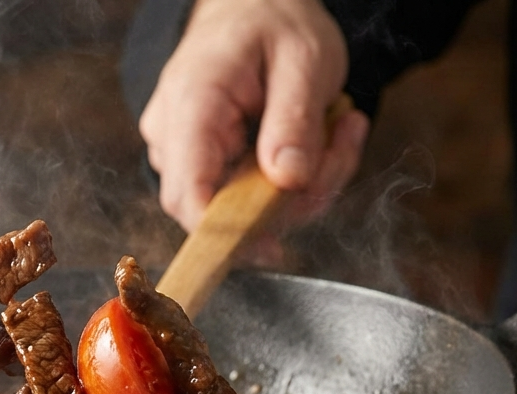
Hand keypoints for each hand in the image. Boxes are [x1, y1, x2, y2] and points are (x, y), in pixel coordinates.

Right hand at [140, 0, 371, 231]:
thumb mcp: (303, 58)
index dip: (223, 233)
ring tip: (340, 127)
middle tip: (341, 147)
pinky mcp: (208, 164)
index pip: (187, 192)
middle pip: (221, 208)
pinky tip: (323, 136)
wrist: (251, 6)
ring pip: (244, 207)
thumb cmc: (273, 23)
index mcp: (192, 104)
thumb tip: (287, 181)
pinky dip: (298, 179)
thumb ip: (295, 120)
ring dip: (305, 185)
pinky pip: (253, 196)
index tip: (272, 247)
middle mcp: (175, 136)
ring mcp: (186, 152)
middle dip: (291, 199)